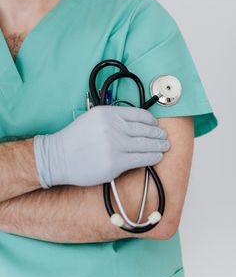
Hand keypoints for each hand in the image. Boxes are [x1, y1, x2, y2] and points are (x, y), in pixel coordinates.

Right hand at [33, 105, 169, 187]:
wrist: (58, 157)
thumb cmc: (75, 138)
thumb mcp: (93, 118)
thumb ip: (114, 118)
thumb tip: (137, 125)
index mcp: (108, 113)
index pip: (139, 114)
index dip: (151, 121)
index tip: (155, 125)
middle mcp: (112, 127)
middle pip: (145, 130)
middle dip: (158, 134)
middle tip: (164, 138)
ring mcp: (114, 145)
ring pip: (146, 145)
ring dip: (159, 146)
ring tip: (164, 147)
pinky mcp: (115, 163)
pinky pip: (140, 159)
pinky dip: (152, 158)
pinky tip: (157, 157)